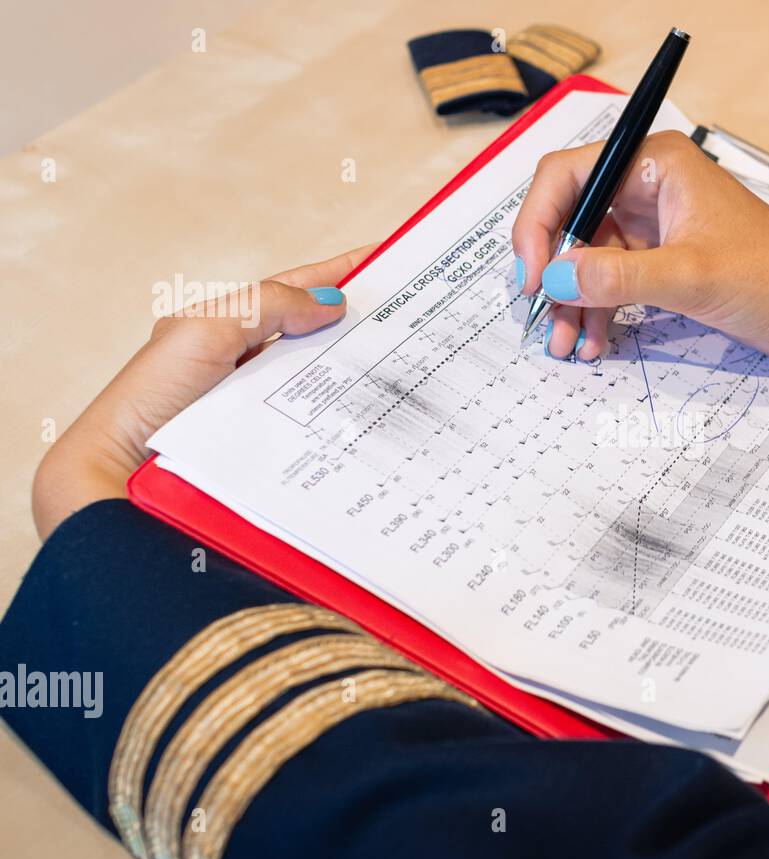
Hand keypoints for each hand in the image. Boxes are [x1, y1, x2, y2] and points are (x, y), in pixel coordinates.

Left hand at [32, 244, 376, 539]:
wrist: (127, 468)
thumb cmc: (156, 394)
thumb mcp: (209, 328)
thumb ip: (268, 305)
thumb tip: (330, 304)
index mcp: (232, 321)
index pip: (300, 288)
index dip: (344, 271)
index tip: (390, 257)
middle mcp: (249, 358)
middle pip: (319, 331)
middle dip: (364, 320)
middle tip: (418, 313)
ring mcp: (262, 399)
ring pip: (324, 375)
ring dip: (362, 368)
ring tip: (410, 360)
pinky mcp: (271, 437)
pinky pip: (318, 415)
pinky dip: (346, 408)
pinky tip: (372, 409)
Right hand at [511, 130, 768, 361]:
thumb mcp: (695, 277)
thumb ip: (621, 276)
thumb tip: (555, 277)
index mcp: (654, 164)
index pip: (567, 175)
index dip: (537, 223)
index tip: (531, 274)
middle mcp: (648, 186)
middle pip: (571, 218)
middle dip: (553, 272)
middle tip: (546, 320)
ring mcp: (655, 224)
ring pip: (587, 256)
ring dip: (573, 300)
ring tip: (569, 344)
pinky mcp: (664, 259)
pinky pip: (612, 280)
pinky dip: (599, 310)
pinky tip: (597, 341)